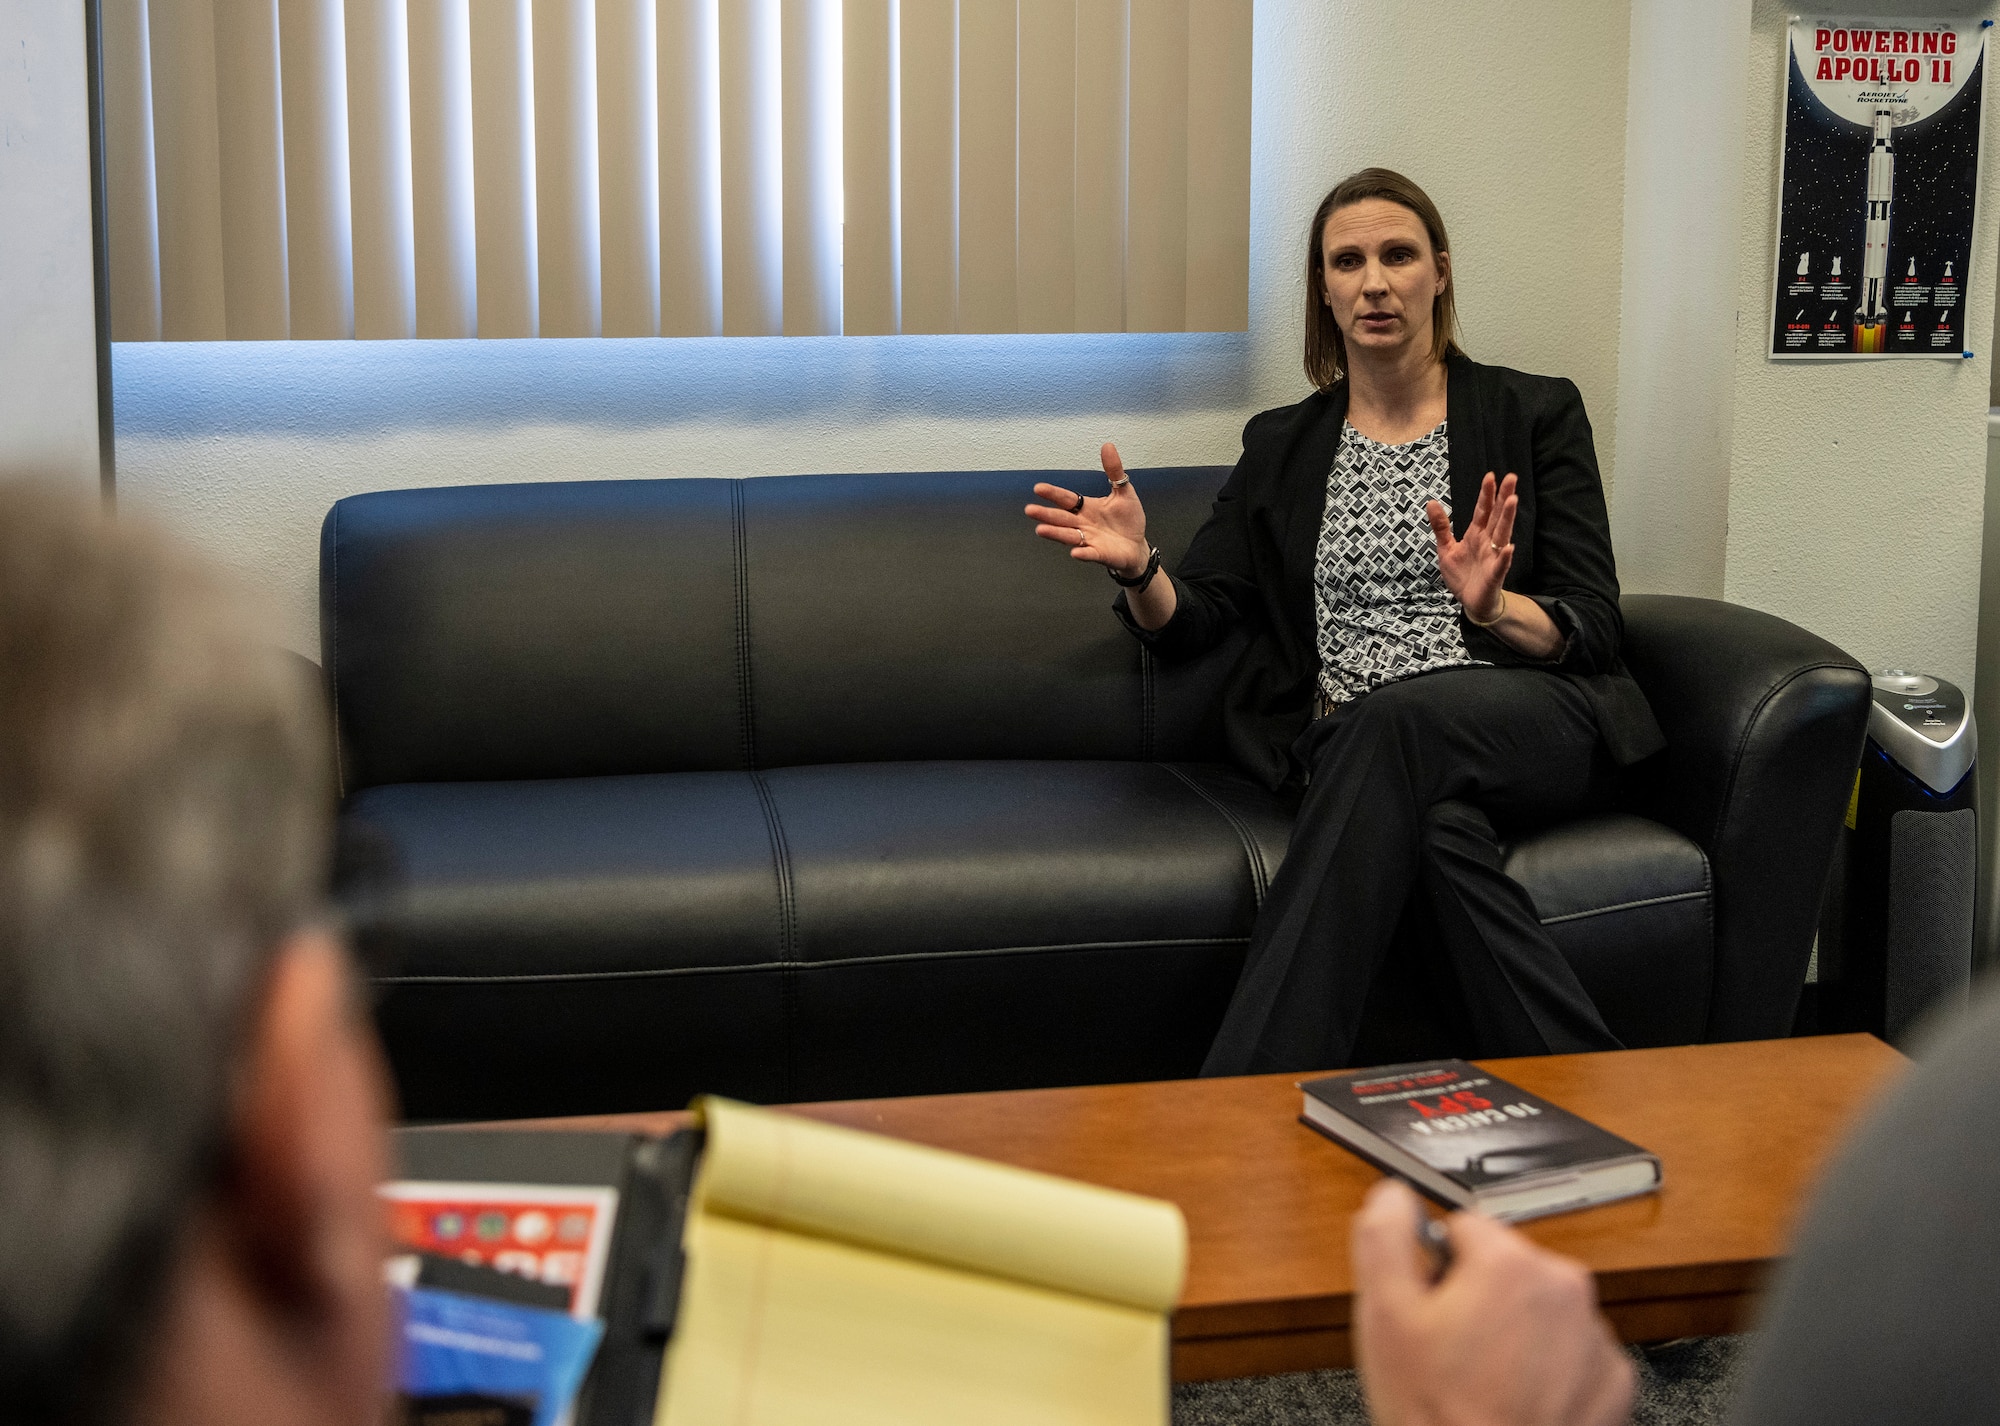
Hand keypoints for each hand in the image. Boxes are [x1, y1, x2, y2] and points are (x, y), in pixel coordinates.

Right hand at [1025, 442, 1150, 576]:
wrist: (1137, 546)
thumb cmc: (1128, 520)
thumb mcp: (1123, 492)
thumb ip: (1114, 471)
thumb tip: (1108, 446)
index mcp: (1086, 508)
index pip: (1066, 499)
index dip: (1053, 494)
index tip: (1038, 488)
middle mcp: (1083, 524)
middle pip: (1062, 518)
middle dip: (1046, 514)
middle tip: (1030, 510)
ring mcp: (1089, 540)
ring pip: (1069, 536)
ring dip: (1055, 533)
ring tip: (1041, 530)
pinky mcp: (1100, 554)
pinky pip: (1090, 554)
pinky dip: (1083, 553)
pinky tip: (1075, 552)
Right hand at [1352, 1179, 1634, 1425]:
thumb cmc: (1437, 1411)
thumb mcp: (1383, 1315)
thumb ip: (1385, 1235)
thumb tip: (1395, 1194)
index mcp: (1511, 1264)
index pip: (1465, 1227)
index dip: (1439, 1267)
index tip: (1431, 1307)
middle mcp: (1565, 1290)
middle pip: (1508, 1267)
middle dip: (1480, 1298)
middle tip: (1452, 1351)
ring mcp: (1595, 1339)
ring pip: (1541, 1311)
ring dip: (1516, 1334)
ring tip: (1484, 1381)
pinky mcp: (1613, 1382)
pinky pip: (1573, 1354)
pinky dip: (1550, 1370)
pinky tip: (1518, 1398)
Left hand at [1425, 472, 1516, 623]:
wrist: (1470, 602)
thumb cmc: (1462, 574)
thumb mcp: (1446, 548)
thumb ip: (1441, 526)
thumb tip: (1431, 502)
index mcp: (1476, 534)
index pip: (1483, 510)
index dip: (1486, 494)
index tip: (1491, 476)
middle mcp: (1488, 542)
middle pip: (1497, 516)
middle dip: (1503, 498)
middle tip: (1511, 478)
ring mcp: (1493, 557)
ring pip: (1502, 534)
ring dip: (1507, 518)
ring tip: (1512, 500)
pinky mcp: (1495, 575)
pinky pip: (1501, 564)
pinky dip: (1505, 556)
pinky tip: (1509, 547)